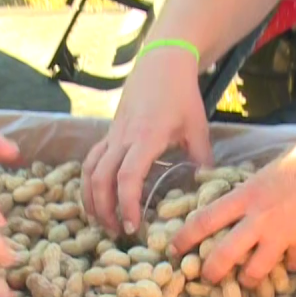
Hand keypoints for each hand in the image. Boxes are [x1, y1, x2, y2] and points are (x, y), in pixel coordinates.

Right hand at [81, 47, 212, 235]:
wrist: (161, 63)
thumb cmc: (182, 95)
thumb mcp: (198, 127)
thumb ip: (202, 159)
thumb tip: (206, 188)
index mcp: (146, 137)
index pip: (127, 177)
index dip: (127, 204)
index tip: (134, 226)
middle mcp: (123, 137)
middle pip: (100, 178)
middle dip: (105, 210)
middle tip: (118, 233)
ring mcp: (112, 134)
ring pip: (89, 170)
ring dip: (91, 199)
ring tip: (102, 221)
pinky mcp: (108, 132)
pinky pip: (91, 160)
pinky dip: (88, 182)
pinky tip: (96, 198)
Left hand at [170, 126, 295, 285]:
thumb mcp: (271, 169)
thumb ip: (254, 190)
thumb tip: (242, 201)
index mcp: (247, 194)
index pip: (205, 219)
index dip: (185, 237)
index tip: (173, 248)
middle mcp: (260, 218)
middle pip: (223, 254)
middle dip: (210, 271)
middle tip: (206, 277)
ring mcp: (284, 234)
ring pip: (254, 270)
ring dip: (248, 278)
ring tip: (248, 279)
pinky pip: (292, 265)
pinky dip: (290, 264)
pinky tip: (292, 259)